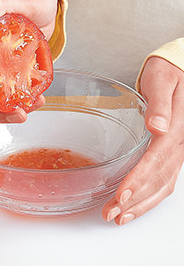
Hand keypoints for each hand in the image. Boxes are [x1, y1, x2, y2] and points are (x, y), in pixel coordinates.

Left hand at [102, 56, 183, 224]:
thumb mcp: (162, 81)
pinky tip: (135, 204)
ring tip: (119, 217)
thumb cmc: (168, 73)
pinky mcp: (171, 152)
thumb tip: (158, 126)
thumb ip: (160, 104)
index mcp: (176, 128)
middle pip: (158, 178)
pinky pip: (164, 180)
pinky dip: (149, 196)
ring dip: (141, 204)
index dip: (139, 179)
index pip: (157, 159)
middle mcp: (179, 144)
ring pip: (163, 185)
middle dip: (135, 199)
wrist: (179, 71)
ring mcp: (177, 151)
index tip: (122, 195)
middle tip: (111, 213)